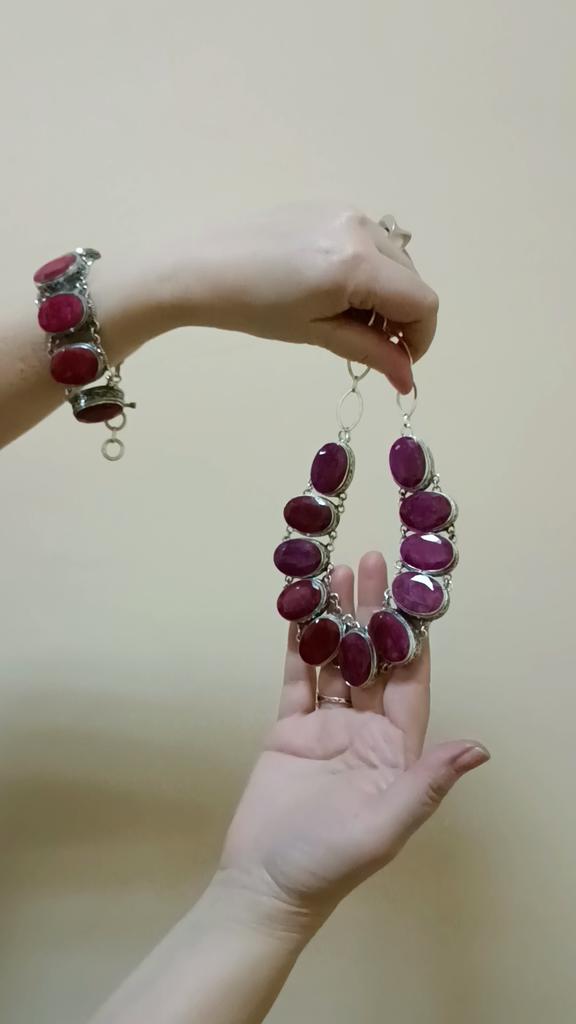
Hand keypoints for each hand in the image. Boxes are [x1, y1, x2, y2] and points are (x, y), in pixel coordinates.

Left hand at [178, 205, 438, 393]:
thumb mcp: (316, 334)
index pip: (422, 302)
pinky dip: (368, 271)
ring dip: (387, 293)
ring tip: (348, 317)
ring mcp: (345, 212)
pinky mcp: (328, 207)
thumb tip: (408, 379)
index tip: (399, 362)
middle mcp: (361, 229)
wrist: (200, 268)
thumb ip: (370, 352)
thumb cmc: (253, 309)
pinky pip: (369, 242)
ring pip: (394, 259)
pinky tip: (333, 289)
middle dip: (403, 317)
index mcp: (358, 264)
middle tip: (372, 345)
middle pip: (412, 279)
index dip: (420, 338)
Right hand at [221, 552, 488, 926]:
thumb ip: (426, 784)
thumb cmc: (329, 863)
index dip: (411, 638)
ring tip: (334, 574)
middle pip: (372, 661)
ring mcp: (327, 728)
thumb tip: (477, 749)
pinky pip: (297, 680)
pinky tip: (300, 614)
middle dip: (371, 613)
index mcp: (395, 750)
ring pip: (335, 662)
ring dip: (336, 621)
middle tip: (369, 563)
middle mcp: (365, 731)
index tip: (411, 595)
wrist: (264, 885)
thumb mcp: (385, 827)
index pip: (410, 683)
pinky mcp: (289, 730)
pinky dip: (298, 647)